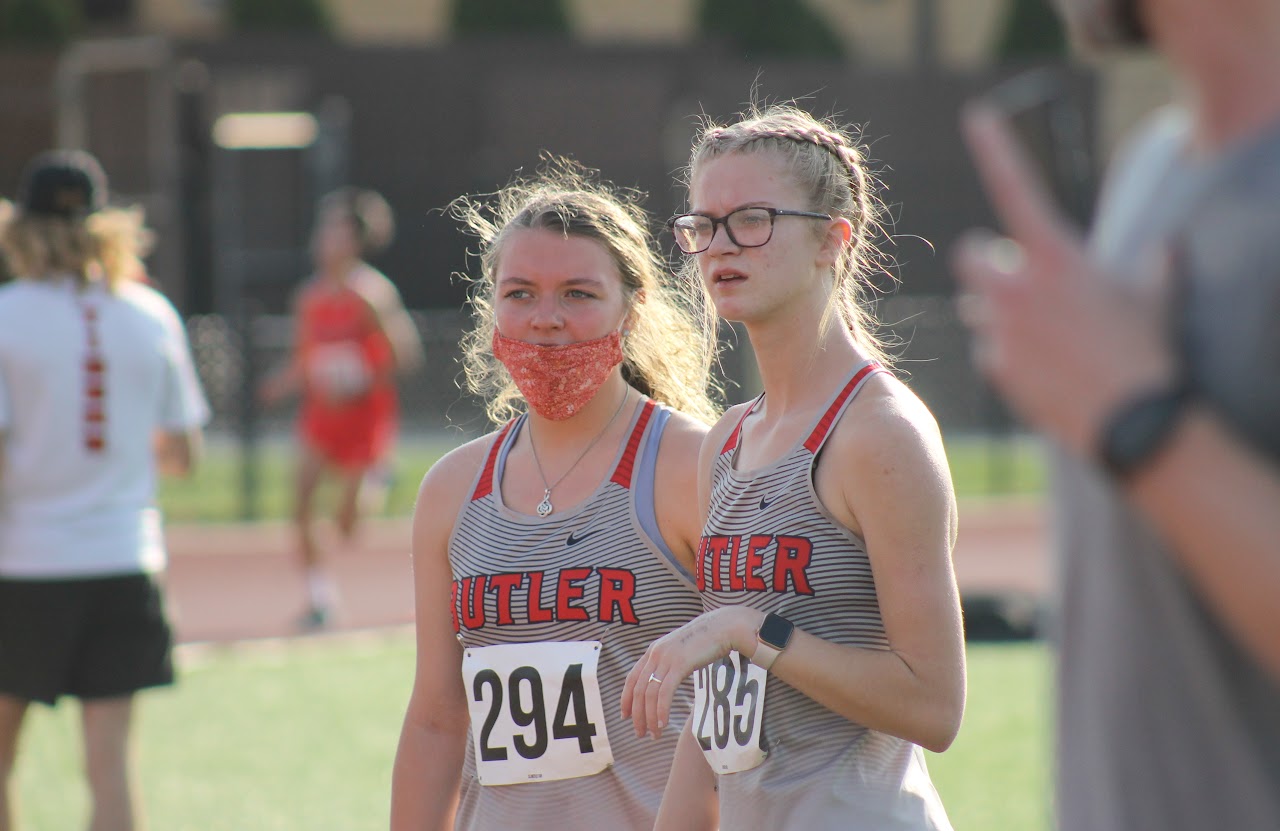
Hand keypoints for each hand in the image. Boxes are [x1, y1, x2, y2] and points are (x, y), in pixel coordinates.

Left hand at [621, 606, 759, 739]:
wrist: (722, 627)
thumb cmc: (705, 641)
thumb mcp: (681, 651)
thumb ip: (670, 664)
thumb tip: (666, 680)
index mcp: (653, 651)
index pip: (631, 678)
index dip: (626, 699)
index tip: (625, 717)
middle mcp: (655, 654)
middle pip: (638, 690)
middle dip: (637, 715)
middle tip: (641, 734)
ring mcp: (667, 658)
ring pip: (649, 693)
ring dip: (649, 718)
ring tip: (654, 735)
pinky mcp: (680, 664)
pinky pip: (665, 692)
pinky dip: (661, 710)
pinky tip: (663, 723)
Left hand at [951, 102, 1177, 455]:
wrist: (1132, 417)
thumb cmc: (1148, 349)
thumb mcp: (1156, 294)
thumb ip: (1154, 263)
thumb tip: (1164, 246)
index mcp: (1056, 257)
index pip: (1017, 189)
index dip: (996, 148)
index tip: (978, 117)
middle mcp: (1018, 286)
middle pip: (970, 256)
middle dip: (984, 262)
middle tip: (1013, 279)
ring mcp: (1001, 327)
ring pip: (976, 308)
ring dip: (998, 313)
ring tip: (1043, 336)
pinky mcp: (995, 365)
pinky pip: (988, 350)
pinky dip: (1006, 356)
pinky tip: (1042, 370)